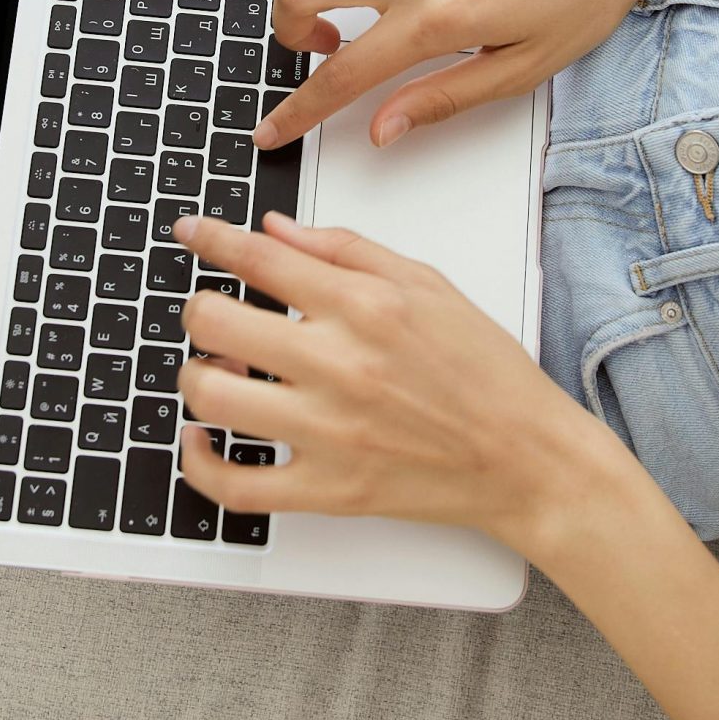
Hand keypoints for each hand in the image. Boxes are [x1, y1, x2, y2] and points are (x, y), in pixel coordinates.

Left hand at [167, 211, 634, 552]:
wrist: (527, 459)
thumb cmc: (486, 373)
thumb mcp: (428, 284)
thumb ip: (347, 250)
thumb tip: (277, 229)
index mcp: (365, 306)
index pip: (258, 258)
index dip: (209, 239)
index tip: (190, 233)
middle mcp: (340, 364)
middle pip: (214, 322)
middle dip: (200, 309)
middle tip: (213, 313)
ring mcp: (328, 432)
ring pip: (211, 397)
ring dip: (197, 376)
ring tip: (218, 371)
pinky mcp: (327, 490)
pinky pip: (234, 487)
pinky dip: (199, 463)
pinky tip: (200, 439)